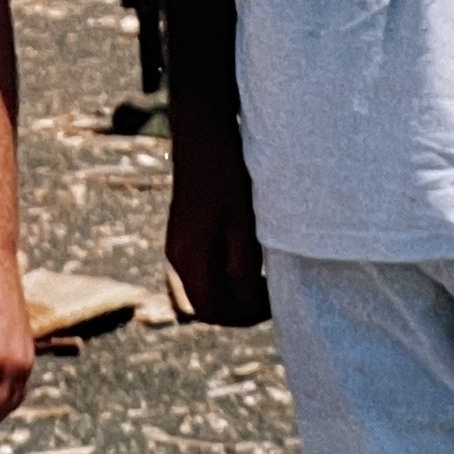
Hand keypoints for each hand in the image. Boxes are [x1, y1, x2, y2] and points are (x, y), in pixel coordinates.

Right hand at [165, 121, 270, 326]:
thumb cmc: (228, 178)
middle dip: (241, 309)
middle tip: (273, 297)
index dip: (247, 316)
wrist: (203, 136)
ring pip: (205, 289)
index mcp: (191, 259)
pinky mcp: (184, 234)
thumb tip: (246, 306)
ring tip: (264, 279)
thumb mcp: (244, 228)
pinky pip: (203, 271)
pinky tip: (248, 260)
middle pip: (207, 305)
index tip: (276, 303)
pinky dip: (225, 276)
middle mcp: (178, 258)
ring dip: (234, 293)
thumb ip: (242, 271)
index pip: (215, 311)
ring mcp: (178, 246)